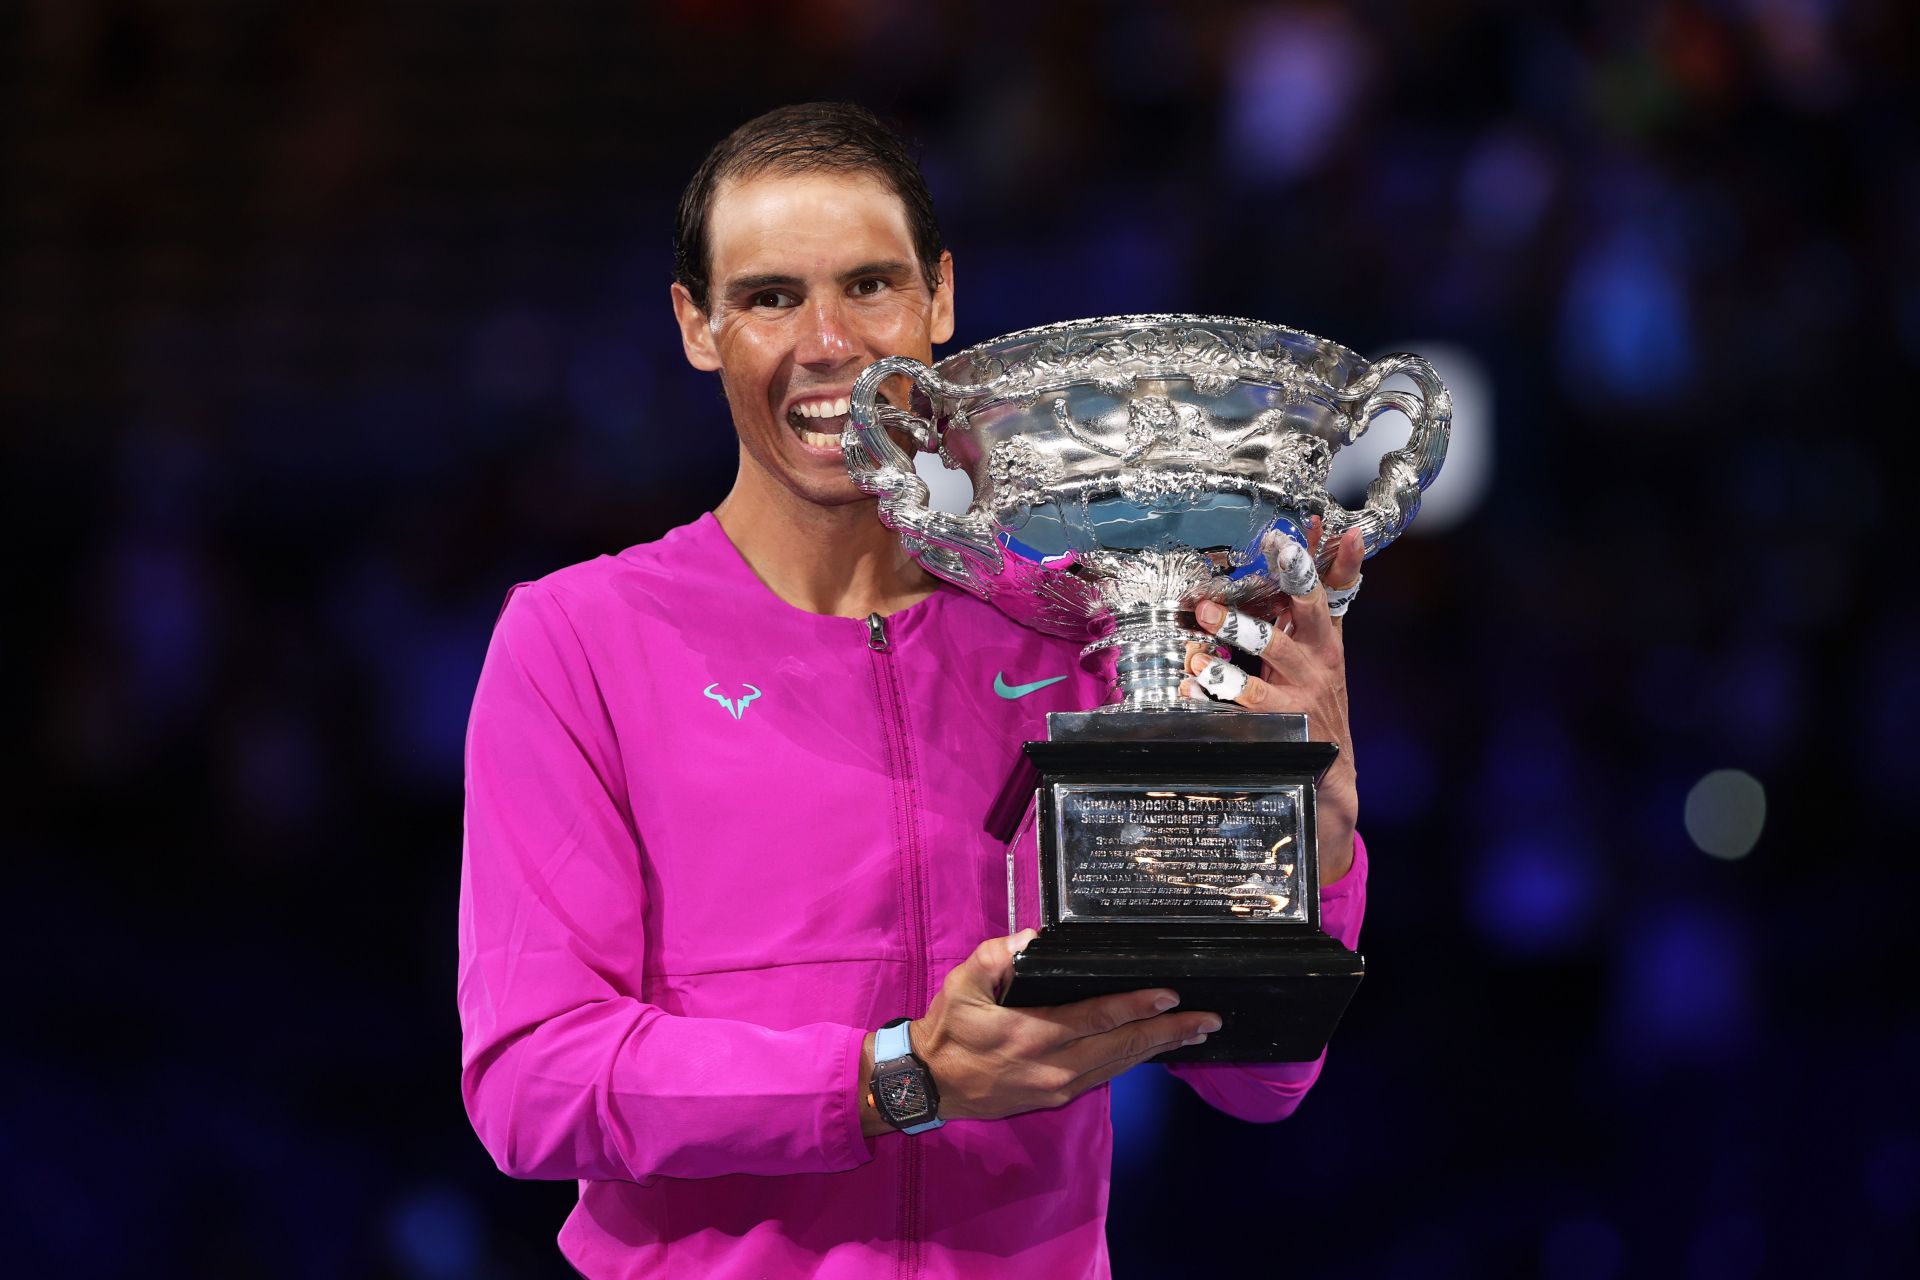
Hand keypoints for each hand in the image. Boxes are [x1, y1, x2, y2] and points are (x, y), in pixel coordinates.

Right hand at [862, 931, 1220, 1133]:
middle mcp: (1054, 1066)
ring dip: (1158, 1049)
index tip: (1171, 996)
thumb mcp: (963, 983)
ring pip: (1119, 1066)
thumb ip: (997, 957)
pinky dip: (1132, 1062)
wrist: (929, 1084)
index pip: (1097, 1018)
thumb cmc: (949, 1028)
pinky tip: (1152, 1050)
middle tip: (1207, 1020)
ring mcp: (1058, 1087)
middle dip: (1167, 1032)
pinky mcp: (1056, 1097)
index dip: (1136, 1007)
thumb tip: (1032, 939)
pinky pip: (1104, 1077)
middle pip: (1122, 1047)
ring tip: (1193, 1034)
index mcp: (1033, 1034)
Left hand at [1180, 516, 1361, 883]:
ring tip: (1199, 647)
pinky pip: (1244, 704)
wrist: (1330, 772)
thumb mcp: (1319, 651)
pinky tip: (1187, 687)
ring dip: (1234, 641)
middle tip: (1256, 559)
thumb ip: (1312, 599)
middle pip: (1308, 612)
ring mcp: (1305, 691)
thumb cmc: (1314, 696)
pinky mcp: (1284, 724)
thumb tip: (1318, 533)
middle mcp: (1321, 659)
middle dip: (1282, 585)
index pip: (1336, 587)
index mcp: (1327, 637)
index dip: (1333, 556)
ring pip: (1272, 657)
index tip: (1316, 527)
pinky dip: (1210, 695)